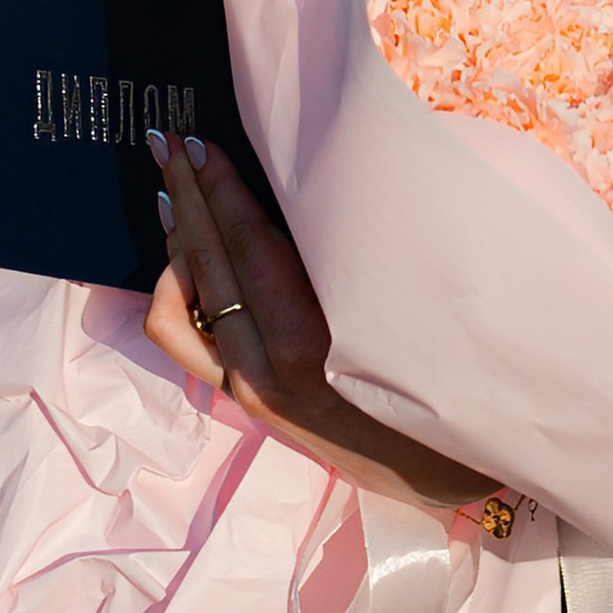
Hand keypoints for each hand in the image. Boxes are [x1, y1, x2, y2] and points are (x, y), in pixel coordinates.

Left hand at [141, 129, 489, 515]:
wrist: (445, 472)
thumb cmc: (440, 374)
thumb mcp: (402, 309)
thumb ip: (341, 254)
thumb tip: (298, 185)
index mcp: (312, 337)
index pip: (248, 241)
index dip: (221, 185)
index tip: (200, 140)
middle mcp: (268, 367)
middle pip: (206, 261)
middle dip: (186, 192)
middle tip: (166, 141)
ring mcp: (250, 390)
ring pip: (179, 302)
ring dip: (175, 238)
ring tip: (170, 190)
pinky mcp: (246, 403)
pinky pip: (186, 338)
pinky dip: (178, 290)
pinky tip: (183, 258)